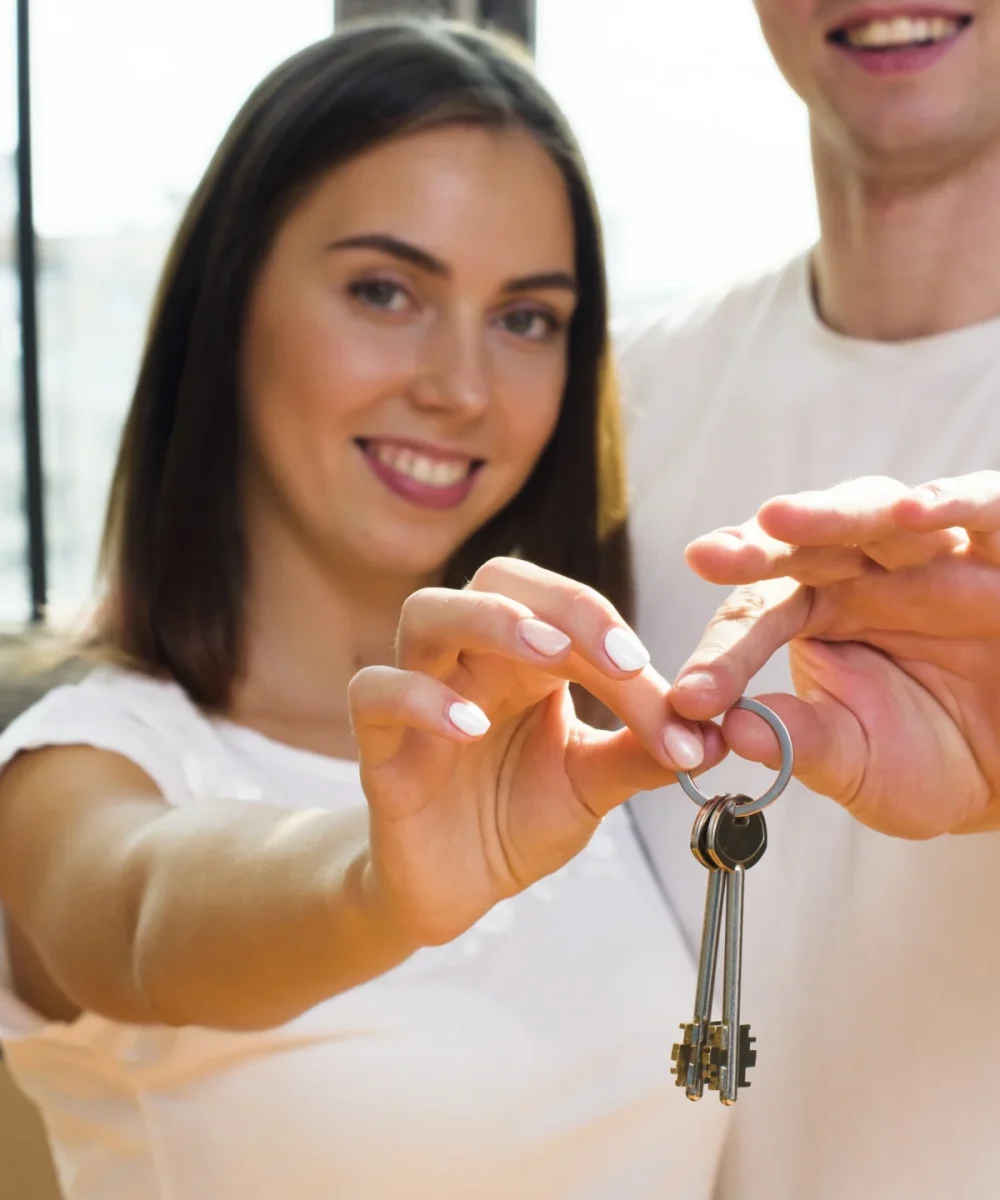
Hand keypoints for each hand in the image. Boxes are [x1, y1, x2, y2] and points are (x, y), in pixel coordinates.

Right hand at [349, 558, 724, 945]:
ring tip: (545, 655)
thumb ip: (644, 752)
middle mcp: (472, 657)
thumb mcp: (594, 784)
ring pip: (426, 610)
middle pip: (498, 577)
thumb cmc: (520, 816)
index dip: (622, 643)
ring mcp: (419, 690)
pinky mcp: (377, 744)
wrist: (458, 885)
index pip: (571, 615)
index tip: (676, 701)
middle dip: (561, 603)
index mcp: (527, 656)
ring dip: (489, 621)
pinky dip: (420, 697)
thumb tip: (721, 733)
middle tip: (617, 657)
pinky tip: (470, 727)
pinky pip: (374, 692)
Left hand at [669, 473, 999, 838]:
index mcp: (817, 613)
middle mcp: (867, 573)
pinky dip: (952, 501)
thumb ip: (802, 743)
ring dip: (830, 513)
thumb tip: (733, 731)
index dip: (724, 653)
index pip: (758, 614)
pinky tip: (912, 509)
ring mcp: (934, 556)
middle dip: (753, 550)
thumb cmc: (929, 761)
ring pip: (878, 514)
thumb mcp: (858, 763)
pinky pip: (984, 511)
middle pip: (803, 544)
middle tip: (707, 557)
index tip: (690, 699)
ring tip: (778, 518)